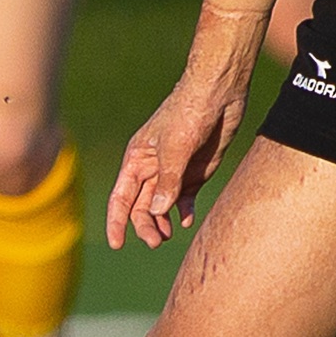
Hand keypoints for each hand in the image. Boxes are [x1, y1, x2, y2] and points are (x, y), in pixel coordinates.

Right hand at [107, 70, 246, 248]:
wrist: (219, 92)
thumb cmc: (189, 112)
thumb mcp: (175, 147)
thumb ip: (167, 180)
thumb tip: (158, 212)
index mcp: (137, 158)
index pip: (121, 196)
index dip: (116, 221)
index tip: (116, 244)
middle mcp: (153, 168)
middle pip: (141, 206)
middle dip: (145, 225)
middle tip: (157, 241)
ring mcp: (175, 171)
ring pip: (162, 206)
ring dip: (162, 222)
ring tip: (168, 236)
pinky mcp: (197, 172)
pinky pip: (186, 199)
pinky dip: (184, 212)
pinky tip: (187, 221)